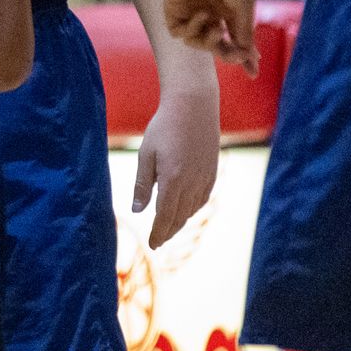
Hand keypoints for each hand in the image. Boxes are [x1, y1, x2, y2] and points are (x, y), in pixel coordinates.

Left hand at [132, 70, 219, 247]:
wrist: (193, 105)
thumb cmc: (164, 126)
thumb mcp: (146, 154)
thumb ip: (142, 184)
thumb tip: (137, 211)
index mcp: (173, 180)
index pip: (165, 216)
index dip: (159, 233)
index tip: (153, 245)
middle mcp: (192, 183)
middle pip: (180, 216)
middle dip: (169, 231)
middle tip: (159, 241)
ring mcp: (205, 177)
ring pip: (193, 209)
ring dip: (181, 221)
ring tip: (170, 228)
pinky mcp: (212, 170)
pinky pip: (204, 198)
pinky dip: (194, 208)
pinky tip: (186, 210)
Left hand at [162, 0, 258, 72]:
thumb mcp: (243, 6)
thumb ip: (243, 32)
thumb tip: (246, 54)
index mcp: (227, 7)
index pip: (234, 38)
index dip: (243, 55)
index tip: (253, 73)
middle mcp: (209, 9)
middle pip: (214, 44)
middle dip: (226, 54)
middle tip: (235, 58)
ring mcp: (190, 9)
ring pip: (196, 42)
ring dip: (208, 42)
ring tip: (216, 29)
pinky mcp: (172, 6)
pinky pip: (178, 32)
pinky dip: (191, 30)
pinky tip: (201, 15)